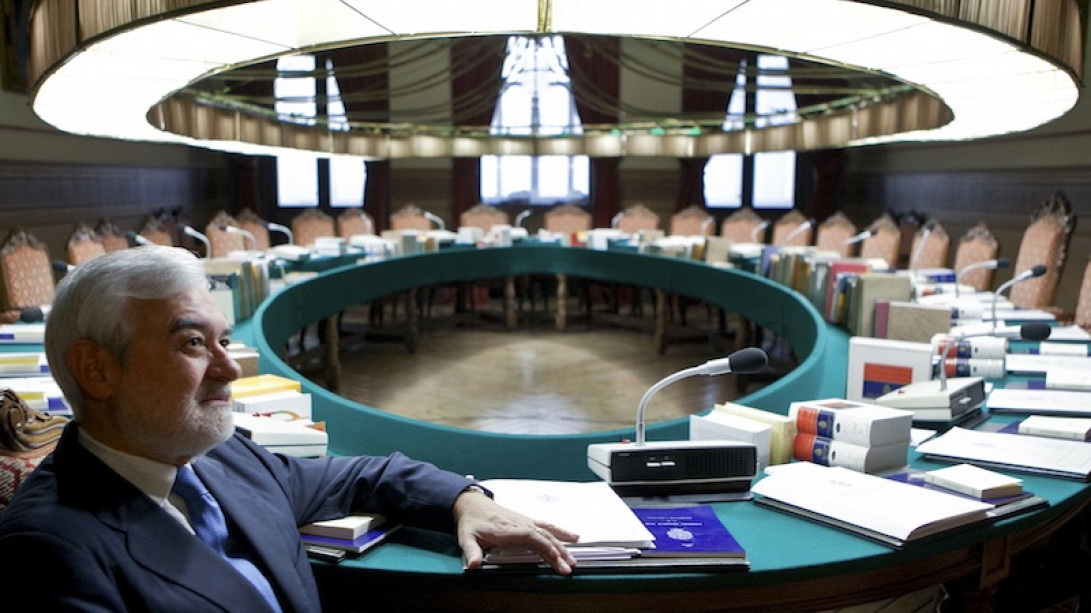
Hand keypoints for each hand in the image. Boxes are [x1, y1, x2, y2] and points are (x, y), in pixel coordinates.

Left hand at [453, 488, 578, 574]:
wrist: (472, 503)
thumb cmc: (471, 521)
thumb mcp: (466, 537)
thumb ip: (471, 552)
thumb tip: (473, 564)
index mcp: (507, 530)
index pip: (531, 538)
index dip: (544, 547)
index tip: (555, 559)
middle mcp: (519, 524)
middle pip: (544, 537)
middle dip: (558, 552)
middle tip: (568, 567)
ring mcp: (525, 522)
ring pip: (548, 532)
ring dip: (562, 545)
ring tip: (573, 558)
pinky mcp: (527, 521)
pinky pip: (547, 526)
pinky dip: (561, 532)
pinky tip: (572, 537)